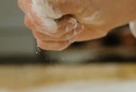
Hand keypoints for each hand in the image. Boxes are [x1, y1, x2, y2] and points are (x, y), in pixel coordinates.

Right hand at [18, 0, 135, 49]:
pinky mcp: (45, 30)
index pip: (30, 7)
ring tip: (76, 25)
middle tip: (75, 21)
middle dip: (57, 28)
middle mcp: (35, 2)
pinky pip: (42, 43)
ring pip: (38, 34)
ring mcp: (39, 16)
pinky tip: (71, 35)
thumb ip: (57, 3)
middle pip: (32, 23)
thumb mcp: (78, 2)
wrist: (105, 13)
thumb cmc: (94, 2)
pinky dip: (59, 43)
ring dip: (62, 35)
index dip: (47, 20)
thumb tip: (38, 8)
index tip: (71, 20)